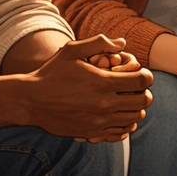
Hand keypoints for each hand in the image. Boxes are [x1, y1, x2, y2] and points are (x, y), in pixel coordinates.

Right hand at [27, 34, 152, 141]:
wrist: (31, 101)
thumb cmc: (52, 73)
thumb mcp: (72, 50)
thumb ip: (99, 43)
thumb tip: (122, 43)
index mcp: (103, 82)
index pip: (142, 81)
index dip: (145, 75)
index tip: (139, 74)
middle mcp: (105, 104)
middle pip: (143, 101)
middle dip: (144, 92)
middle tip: (135, 87)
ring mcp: (100, 121)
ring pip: (135, 118)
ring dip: (136, 108)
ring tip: (127, 100)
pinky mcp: (93, 132)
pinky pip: (121, 132)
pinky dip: (125, 123)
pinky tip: (118, 114)